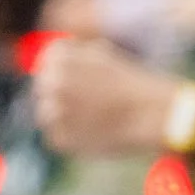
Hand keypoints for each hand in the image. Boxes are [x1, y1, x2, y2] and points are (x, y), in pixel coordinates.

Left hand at [33, 36, 180, 156]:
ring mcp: (54, 112)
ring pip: (47, 115)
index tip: (86, 82)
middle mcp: (52, 82)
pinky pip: (57, 137)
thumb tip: (46, 63)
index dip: (67, 74)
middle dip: (62, 96)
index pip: (47, 64)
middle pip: (42, 90)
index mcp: (59, 58)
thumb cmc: (131, 83)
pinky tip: (95, 132)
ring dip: (65, 117)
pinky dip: (72, 138)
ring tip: (95, 118)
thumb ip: (72, 57)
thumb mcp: (101, 55)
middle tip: (91, 104)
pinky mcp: (61, 138)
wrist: (152, 113)